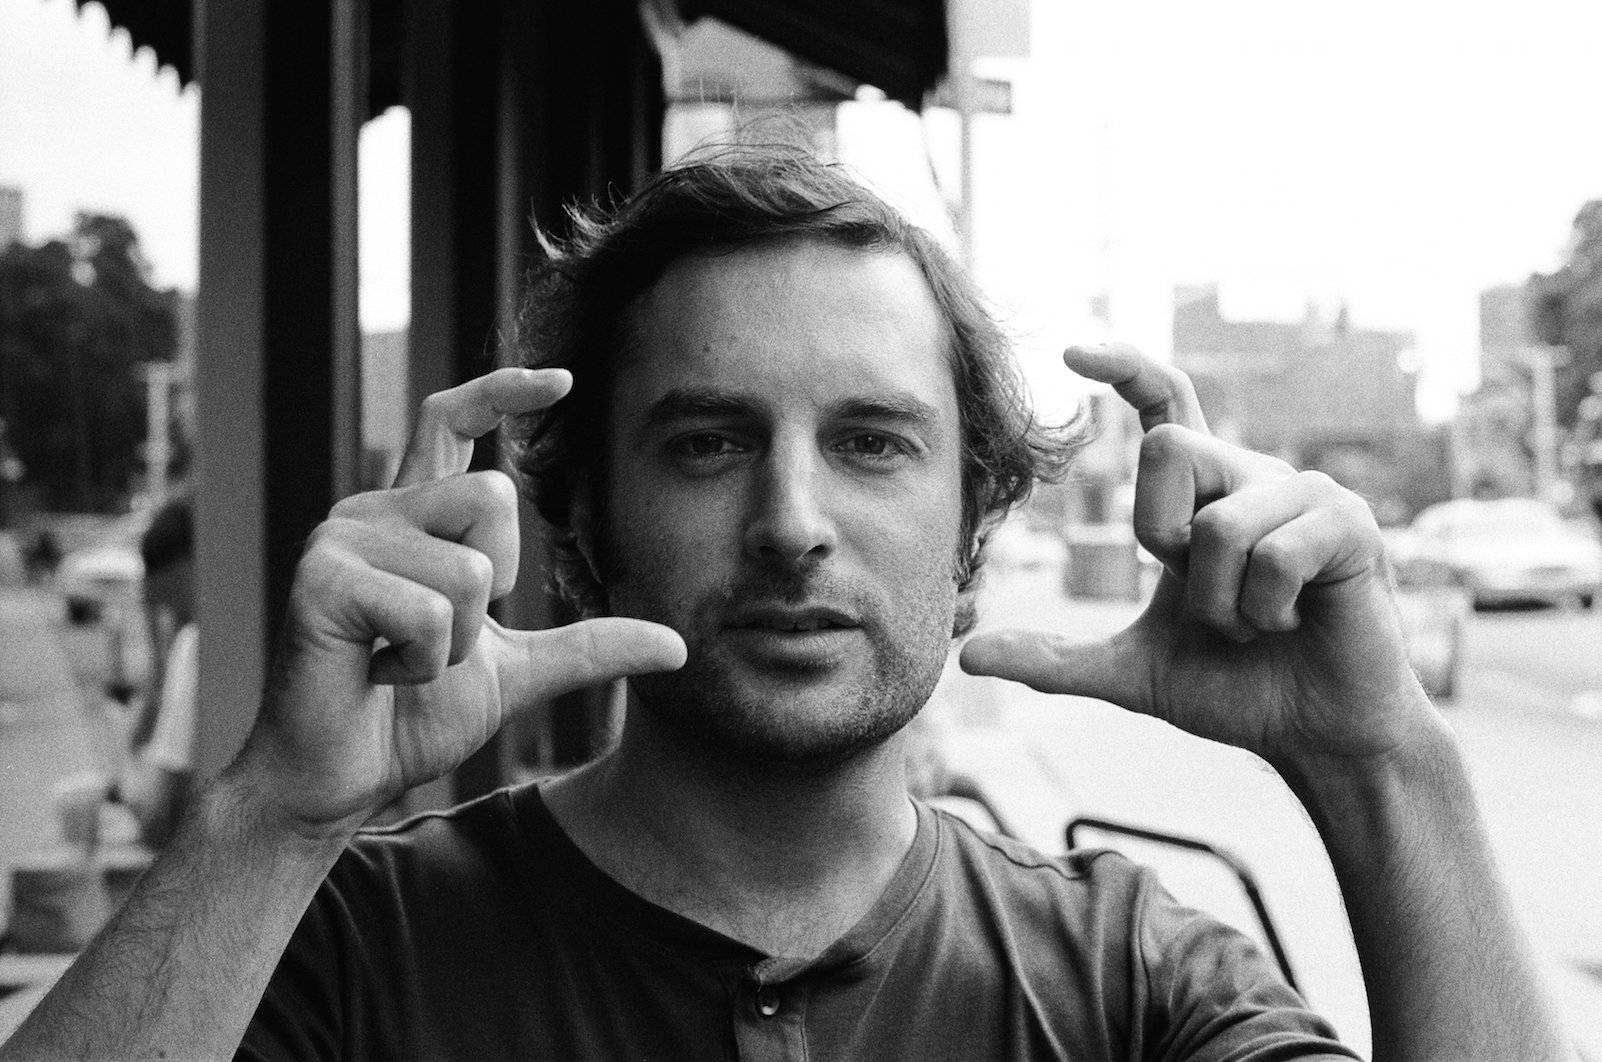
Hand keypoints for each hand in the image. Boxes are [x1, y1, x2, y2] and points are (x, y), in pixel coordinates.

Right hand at [233, 368, 685, 837]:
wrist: (336, 780)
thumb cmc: (410, 717)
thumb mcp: (519, 673)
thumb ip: (588, 647)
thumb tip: (679, 646)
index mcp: (412, 517)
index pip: (451, 419)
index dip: (504, 390)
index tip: (564, 381)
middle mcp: (371, 511)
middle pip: (493, 495)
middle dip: (497, 584)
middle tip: (442, 636)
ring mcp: (339, 540)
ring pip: (470, 569)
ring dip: (459, 643)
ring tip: (402, 661)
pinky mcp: (321, 582)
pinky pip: (432, 614)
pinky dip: (425, 665)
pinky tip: (377, 675)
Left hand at [961, 344, 1433, 770]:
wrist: (1314, 735)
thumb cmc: (1235, 690)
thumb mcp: (1130, 673)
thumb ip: (1053, 660)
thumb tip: (967, 657)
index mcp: (1204, 496)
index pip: (1165, 404)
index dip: (1125, 368)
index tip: (1072, 352)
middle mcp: (1252, 478)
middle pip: (1168, 448)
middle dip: (1162, 536)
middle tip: (1200, 598)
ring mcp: (1306, 495)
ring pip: (1216, 522)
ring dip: (1220, 603)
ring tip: (1256, 626)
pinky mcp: (1349, 525)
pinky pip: (1272, 554)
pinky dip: (1263, 611)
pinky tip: (1293, 625)